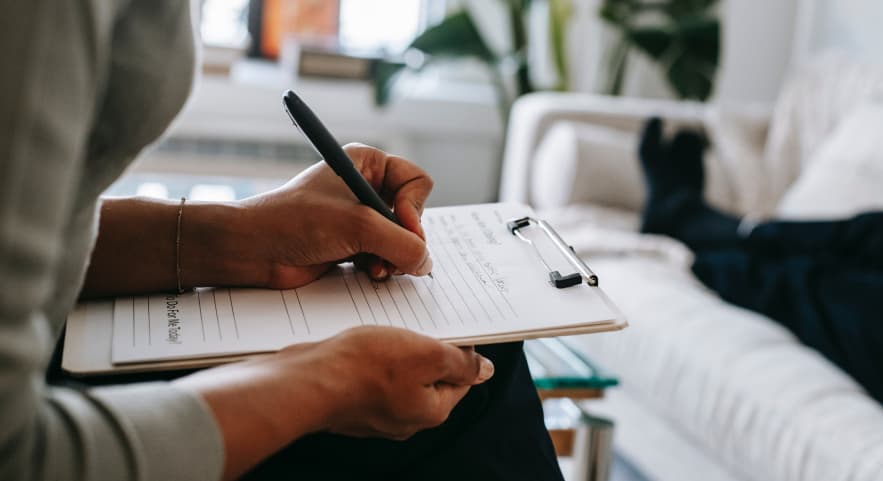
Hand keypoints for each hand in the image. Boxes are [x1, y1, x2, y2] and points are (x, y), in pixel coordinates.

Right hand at [176, 326, 493, 479]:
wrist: (305, 381)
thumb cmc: (362, 368)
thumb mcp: (426, 354)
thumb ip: (460, 363)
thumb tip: (484, 371)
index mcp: (431, 411)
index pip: (461, 379)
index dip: (460, 350)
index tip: (450, 329)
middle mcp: (405, 418)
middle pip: (429, 377)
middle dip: (425, 349)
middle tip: (415, 325)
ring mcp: (376, 413)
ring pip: (399, 375)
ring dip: (396, 350)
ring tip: (385, 331)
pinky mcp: (352, 402)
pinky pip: (372, 377)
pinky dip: (371, 358)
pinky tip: (362, 343)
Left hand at [235, 144, 433, 287]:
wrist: (254, 249)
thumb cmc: (296, 221)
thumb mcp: (358, 226)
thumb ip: (402, 244)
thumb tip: (426, 263)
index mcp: (367, 163)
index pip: (417, 182)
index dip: (415, 208)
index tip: (403, 227)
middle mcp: (366, 187)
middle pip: (413, 214)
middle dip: (404, 239)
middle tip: (392, 255)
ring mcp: (359, 217)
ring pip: (401, 239)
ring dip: (393, 257)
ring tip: (377, 268)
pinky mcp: (352, 243)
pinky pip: (385, 255)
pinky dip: (382, 266)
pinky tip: (368, 272)